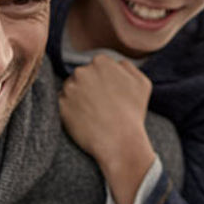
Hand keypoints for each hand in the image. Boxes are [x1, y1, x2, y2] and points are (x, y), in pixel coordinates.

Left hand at [58, 55, 156, 203]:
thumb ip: (127, 66)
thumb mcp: (142, 83)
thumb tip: (116, 63)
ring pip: (71, 90)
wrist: (120, 141)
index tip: (107, 96)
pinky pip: (63, 105)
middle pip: (81, 76)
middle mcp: (82, 71)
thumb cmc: (133, 113)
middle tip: (100, 107)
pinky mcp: (61, 105)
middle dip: (88, 88)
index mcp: (101, 62)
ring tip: (92, 115)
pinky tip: (84, 121)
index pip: (96, 67)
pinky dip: (70, 112)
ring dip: (78, 99)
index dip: (102, 82)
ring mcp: (70, 88)